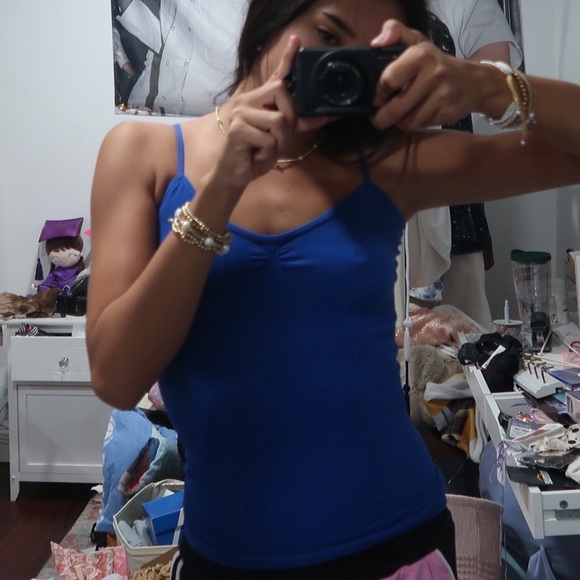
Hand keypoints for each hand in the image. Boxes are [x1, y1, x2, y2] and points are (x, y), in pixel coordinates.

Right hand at [210, 36, 327, 192]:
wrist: (233, 175)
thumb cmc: (255, 154)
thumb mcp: (279, 137)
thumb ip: (297, 123)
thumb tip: (323, 116)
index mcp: (259, 101)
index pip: (276, 77)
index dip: (288, 59)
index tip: (297, 40)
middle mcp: (248, 101)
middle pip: (282, 92)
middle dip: (289, 118)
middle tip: (278, 137)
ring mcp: (241, 113)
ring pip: (279, 120)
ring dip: (279, 142)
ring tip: (265, 149)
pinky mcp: (237, 129)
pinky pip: (268, 139)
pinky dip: (268, 152)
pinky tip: (256, 154)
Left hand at [369, 20, 485, 130]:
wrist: (474, 82)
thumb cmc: (436, 64)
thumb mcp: (418, 42)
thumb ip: (396, 33)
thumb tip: (376, 43)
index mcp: (421, 55)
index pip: (389, 80)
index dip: (379, 93)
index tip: (378, 97)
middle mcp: (433, 74)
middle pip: (395, 108)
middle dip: (382, 117)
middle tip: (380, 117)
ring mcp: (442, 95)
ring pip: (407, 122)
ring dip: (399, 122)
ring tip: (400, 115)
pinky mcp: (447, 113)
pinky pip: (420, 126)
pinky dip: (414, 124)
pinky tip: (416, 115)